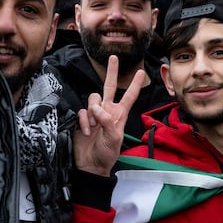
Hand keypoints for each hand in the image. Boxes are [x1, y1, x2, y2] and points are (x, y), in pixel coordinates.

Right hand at [75, 55, 146, 176]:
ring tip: (93, 127)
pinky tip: (86, 132)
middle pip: (109, 86)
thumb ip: (108, 121)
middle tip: (114, 57)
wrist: (91, 165)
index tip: (141, 72)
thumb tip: (98, 108)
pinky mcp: (83, 119)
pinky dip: (84, 121)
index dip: (134, 84)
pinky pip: (82, 111)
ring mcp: (94, 115)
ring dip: (92, 111)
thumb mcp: (114, 139)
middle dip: (111, 72)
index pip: (129, 96)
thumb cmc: (107, 154)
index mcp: (119, 115)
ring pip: (93, 98)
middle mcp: (107, 111)